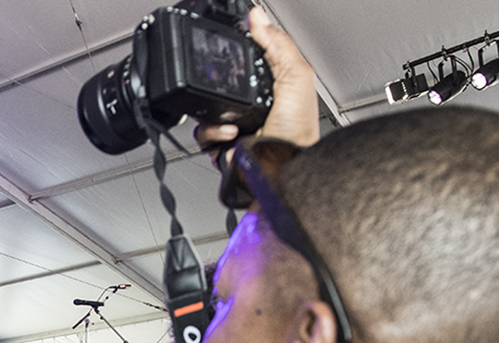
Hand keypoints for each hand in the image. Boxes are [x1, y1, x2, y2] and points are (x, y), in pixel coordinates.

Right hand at [194, 6, 319, 150]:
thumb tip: (258, 18)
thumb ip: (279, 45)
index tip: (232, 43)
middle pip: (223, 81)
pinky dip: (212, 131)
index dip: (241, 49)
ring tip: (235, 120)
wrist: (280, 169)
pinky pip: (201, 131)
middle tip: (230, 88)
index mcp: (273, 86)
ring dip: (216, 113)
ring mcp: (234, 124)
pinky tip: (230, 133)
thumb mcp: (297, 77)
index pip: (250, 58)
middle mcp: (253, 104)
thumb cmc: (297, 134)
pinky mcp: (220, 143)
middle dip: (221, 82)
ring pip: (207, 106)